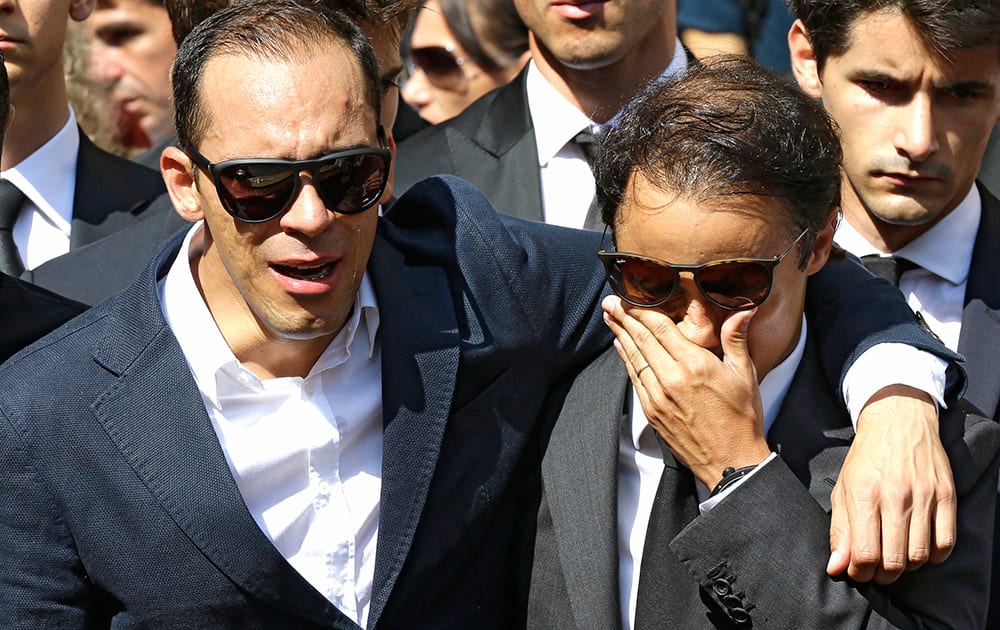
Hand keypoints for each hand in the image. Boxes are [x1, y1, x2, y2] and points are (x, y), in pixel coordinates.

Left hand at [601, 295, 769, 485]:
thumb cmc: (742, 418)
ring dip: (619, 336)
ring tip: (610, 319)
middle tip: (609, 302)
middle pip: (641, 340)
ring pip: (633, 358)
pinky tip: (621, 348)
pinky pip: (634, 379)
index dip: (641, 310)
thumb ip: (735, 339)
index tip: (628, 297)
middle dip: (623, 318)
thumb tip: (743, 310)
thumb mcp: (744, 374)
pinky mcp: (652, 412)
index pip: (660, 328)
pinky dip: (626, 360)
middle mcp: (672, 378)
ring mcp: (658, 396)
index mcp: (694, 364)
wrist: (731, 461)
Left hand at [827, 385, 955, 584]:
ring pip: (919, 556)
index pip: (864, 554)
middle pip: (893, 561)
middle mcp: (895, 497)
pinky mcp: (946, 496)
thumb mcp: (843, 489)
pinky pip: (945, 543)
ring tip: (896, 558)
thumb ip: (839, 530)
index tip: (857, 570)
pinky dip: (933, 555)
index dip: (859, 572)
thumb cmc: (866, 459)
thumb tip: (836, 567)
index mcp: (864, 496)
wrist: (897, 423)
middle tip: (877, 570)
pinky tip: (920, 547)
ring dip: (906, 567)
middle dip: (882, 575)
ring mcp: (924, 497)